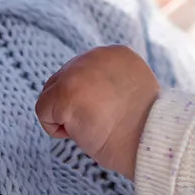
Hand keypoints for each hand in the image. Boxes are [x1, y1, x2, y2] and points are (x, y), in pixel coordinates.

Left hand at [35, 44, 160, 178]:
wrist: (151, 141)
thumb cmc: (143, 128)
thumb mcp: (129, 92)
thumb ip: (107, 82)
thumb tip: (83, 94)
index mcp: (115, 53)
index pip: (83, 72)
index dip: (90, 99)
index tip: (109, 114)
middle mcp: (95, 54)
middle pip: (63, 78)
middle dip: (74, 105)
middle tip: (100, 123)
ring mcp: (78, 71)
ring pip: (51, 94)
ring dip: (65, 116)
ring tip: (93, 127)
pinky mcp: (65, 92)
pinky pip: (43, 111)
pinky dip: (55, 129)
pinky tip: (81, 133)